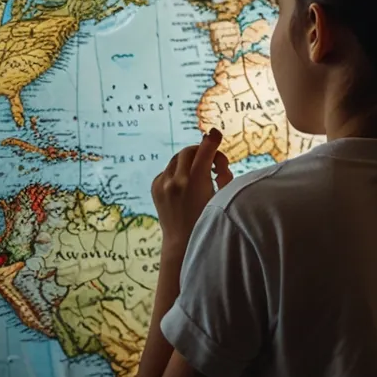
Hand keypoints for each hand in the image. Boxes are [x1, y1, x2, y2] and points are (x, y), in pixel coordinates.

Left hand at [151, 129, 232, 250]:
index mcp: (194, 183)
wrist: (182, 243)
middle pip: (190, 151)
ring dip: (191, 161)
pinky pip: (169, 169)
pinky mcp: (155, 187)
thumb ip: (222, 172)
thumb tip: (215, 147)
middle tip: (214, 164)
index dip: (212, 141)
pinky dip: (179, 171)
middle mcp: (175, 181)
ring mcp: (162, 184)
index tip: (216, 133)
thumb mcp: (221, 196)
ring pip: (178, 159)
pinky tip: (186, 186)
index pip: (204, 152)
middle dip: (202, 152)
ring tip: (201, 176)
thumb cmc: (209, 221)